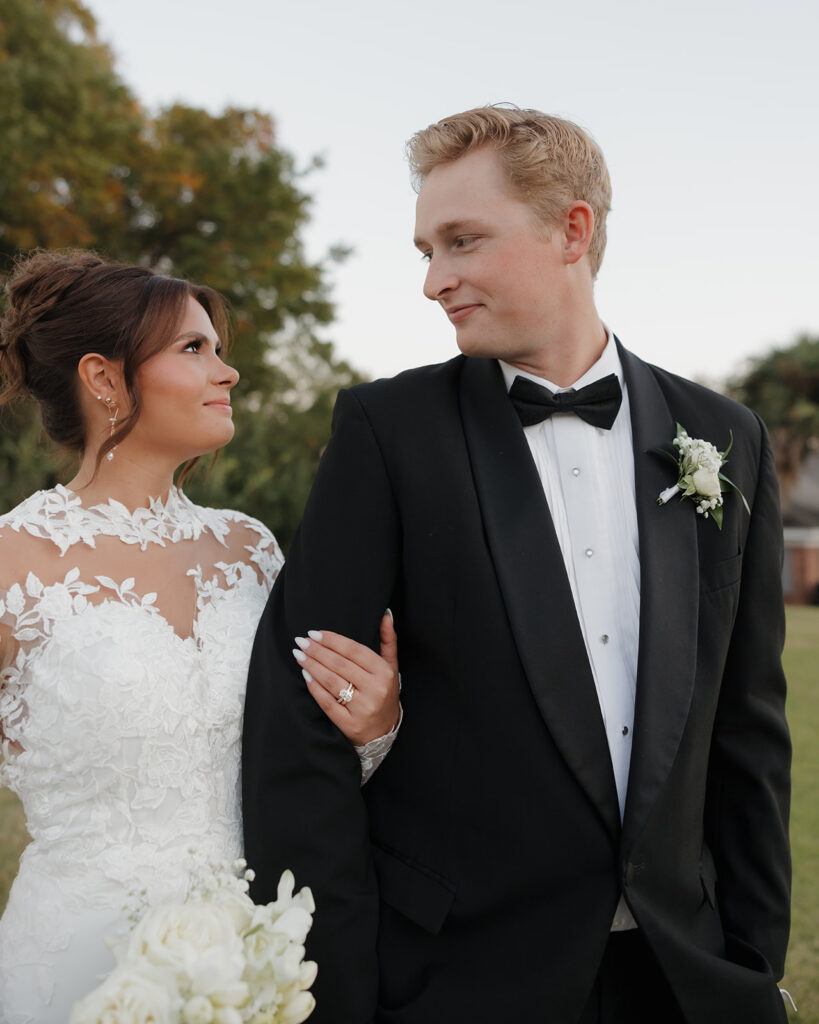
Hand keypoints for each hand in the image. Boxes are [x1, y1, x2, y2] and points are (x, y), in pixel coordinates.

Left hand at [293, 611, 399, 745]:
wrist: (384, 733)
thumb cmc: (385, 693)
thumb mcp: (391, 667)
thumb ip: (388, 640)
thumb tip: (385, 614)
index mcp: (384, 672)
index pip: (354, 650)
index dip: (333, 640)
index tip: (314, 633)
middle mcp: (375, 690)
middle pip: (340, 664)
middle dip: (317, 651)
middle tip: (301, 641)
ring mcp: (362, 708)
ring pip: (331, 681)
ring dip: (312, 666)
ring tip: (298, 654)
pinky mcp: (349, 724)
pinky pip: (327, 703)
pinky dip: (314, 688)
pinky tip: (305, 676)